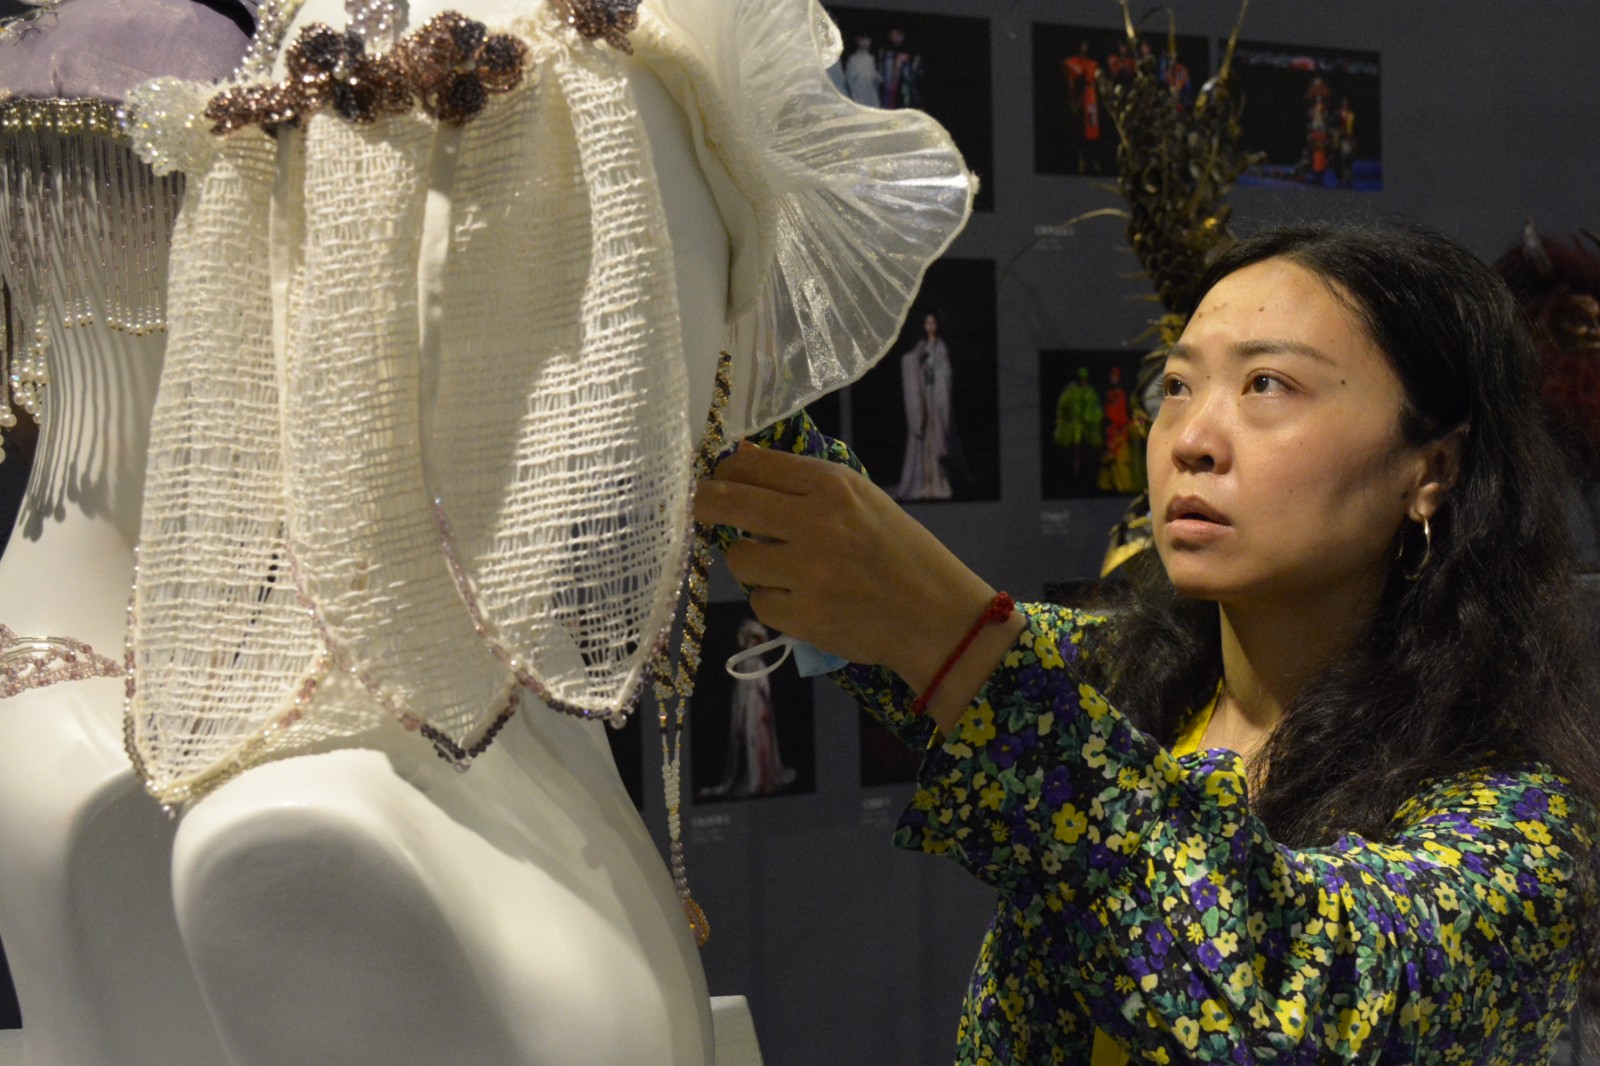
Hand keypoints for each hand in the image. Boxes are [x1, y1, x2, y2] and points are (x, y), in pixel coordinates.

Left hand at [693, 443, 1001, 692]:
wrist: (935, 615)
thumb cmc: (899, 552)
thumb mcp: (862, 500)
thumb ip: (802, 481)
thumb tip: (740, 458)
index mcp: (834, 485)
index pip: (753, 465)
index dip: (725, 472)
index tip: (720, 480)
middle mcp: (817, 522)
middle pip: (729, 502)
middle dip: (704, 504)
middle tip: (700, 508)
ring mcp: (808, 571)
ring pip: (738, 558)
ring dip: (749, 562)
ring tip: (780, 568)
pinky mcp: (803, 615)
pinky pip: (758, 602)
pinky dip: (773, 602)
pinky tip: (802, 600)